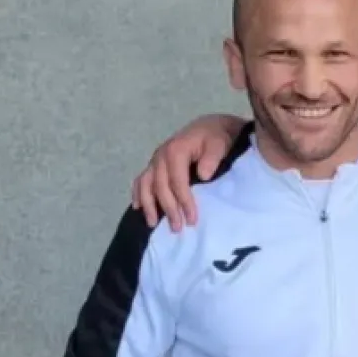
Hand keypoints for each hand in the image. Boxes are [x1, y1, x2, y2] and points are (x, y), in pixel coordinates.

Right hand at [130, 114, 246, 229]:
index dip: (183, 201)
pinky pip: (141, 180)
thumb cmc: (217, 137)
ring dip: (149, 205)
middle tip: (177, 228)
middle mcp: (161, 155)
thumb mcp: (219, 144)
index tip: (192, 219)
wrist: (211, 127)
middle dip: (168, 208)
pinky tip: (138, 208)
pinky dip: (138, 193)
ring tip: (153, 224)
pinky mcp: (154, 164)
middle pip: (160, 186)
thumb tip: (203, 175)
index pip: (177, 181)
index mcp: (176, 150)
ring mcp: (155, 160)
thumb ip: (212, 157)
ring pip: (145, 184)